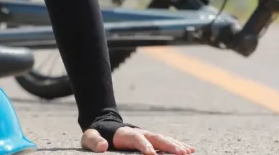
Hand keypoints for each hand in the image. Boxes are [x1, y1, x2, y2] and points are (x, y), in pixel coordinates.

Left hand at [81, 126, 195, 154]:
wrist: (103, 127)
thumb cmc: (96, 136)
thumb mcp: (89, 138)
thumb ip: (93, 141)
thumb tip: (102, 146)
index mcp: (124, 134)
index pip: (137, 139)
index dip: (145, 146)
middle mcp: (139, 132)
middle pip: (155, 137)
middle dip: (168, 145)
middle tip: (180, 153)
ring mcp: (146, 135)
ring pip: (164, 139)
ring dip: (176, 145)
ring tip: (189, 152)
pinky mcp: (150, 140)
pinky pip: (166, 142)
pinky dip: (177, 145)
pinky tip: (190, 150)